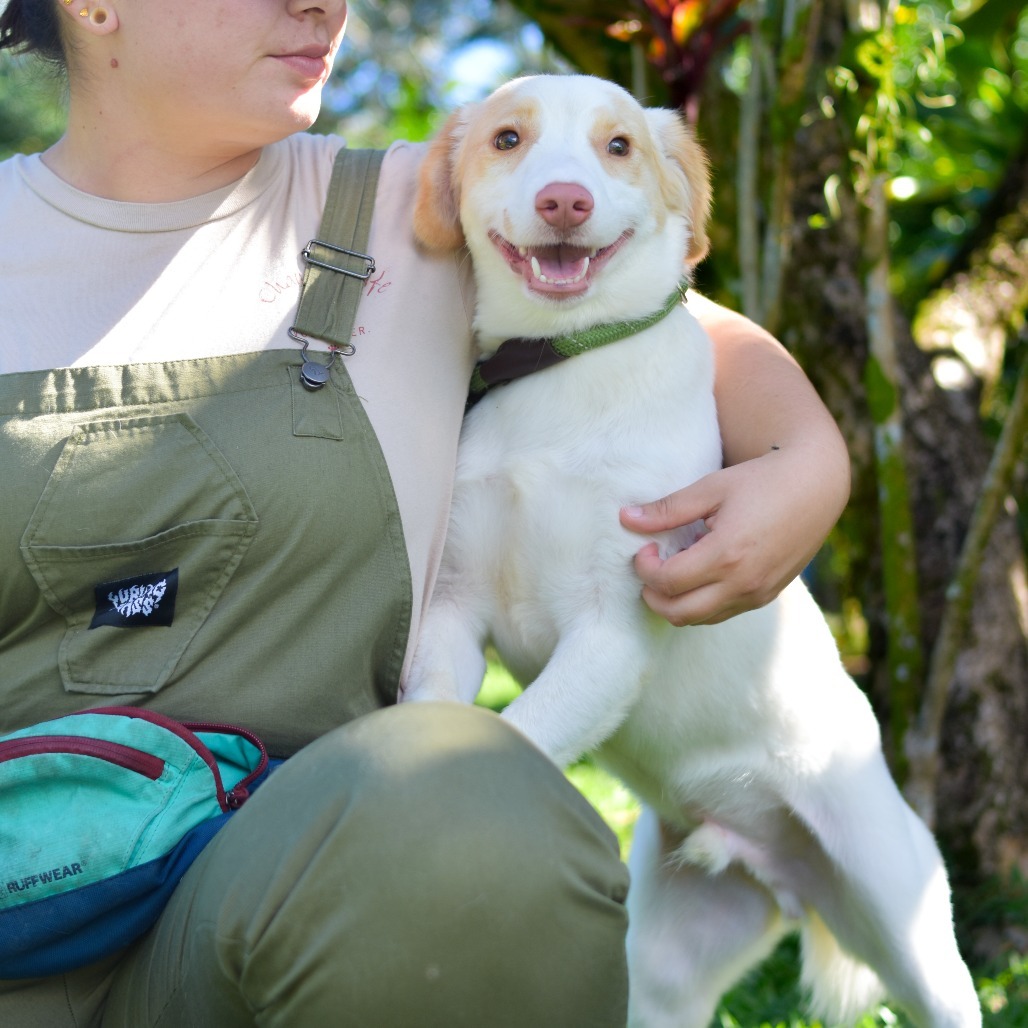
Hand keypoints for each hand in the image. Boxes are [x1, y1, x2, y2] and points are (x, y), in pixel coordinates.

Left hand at [620, 445, 845, 625]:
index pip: (668, 581)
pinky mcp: (767, 596)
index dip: (644, 569)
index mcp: (727, 555)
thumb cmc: (762, 480)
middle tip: (649, 567)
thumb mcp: (711, 488)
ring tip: (672, 570)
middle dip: (653, 595)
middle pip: (679, 613)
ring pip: (700, 620)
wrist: (817, 485)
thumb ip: (668, 509)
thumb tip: (626, 518)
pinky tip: (698, 574)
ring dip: (675, 603)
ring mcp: (757, 594)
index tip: (645, 548)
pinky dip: (700, 603)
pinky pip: (722, 614)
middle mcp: (744, 583)